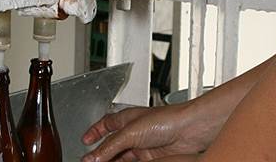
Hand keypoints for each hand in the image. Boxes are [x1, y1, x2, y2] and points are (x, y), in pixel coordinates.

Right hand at [81, 102, 214, 161]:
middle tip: (89, 161)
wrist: (190, 130)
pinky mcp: (150, 158)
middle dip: (100, 153)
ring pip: (120, 157)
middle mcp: (134, 131)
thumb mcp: (130, 132)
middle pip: (112, 144)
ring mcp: (142, 145)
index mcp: (127, 118)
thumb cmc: (167, 119)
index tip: (85, 139)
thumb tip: (92, 157)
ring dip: (110, 161)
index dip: (95, 131)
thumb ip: (109, 147)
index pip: (106, 123)